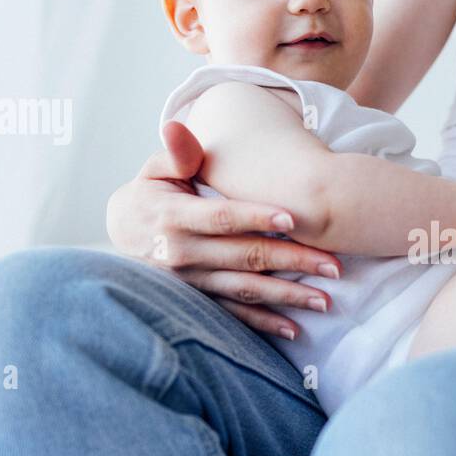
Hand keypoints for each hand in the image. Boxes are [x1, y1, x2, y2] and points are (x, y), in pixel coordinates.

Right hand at [104, 121, 344, 339]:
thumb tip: (176, 126)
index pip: (222, 217)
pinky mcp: (198, 302)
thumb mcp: (154, 170)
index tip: (293, 218)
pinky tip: (294, 329)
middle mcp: (183, 254)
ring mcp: (192, 283)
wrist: (120, 236)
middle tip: (335, 266)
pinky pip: (234, 315)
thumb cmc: (150, 195)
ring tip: (326, 301)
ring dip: (288, 297)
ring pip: (246, 290)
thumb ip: (176, 154)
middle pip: (246, 257)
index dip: (256, 218)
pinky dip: (263, 324)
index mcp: (174, 217)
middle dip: (293, 261)